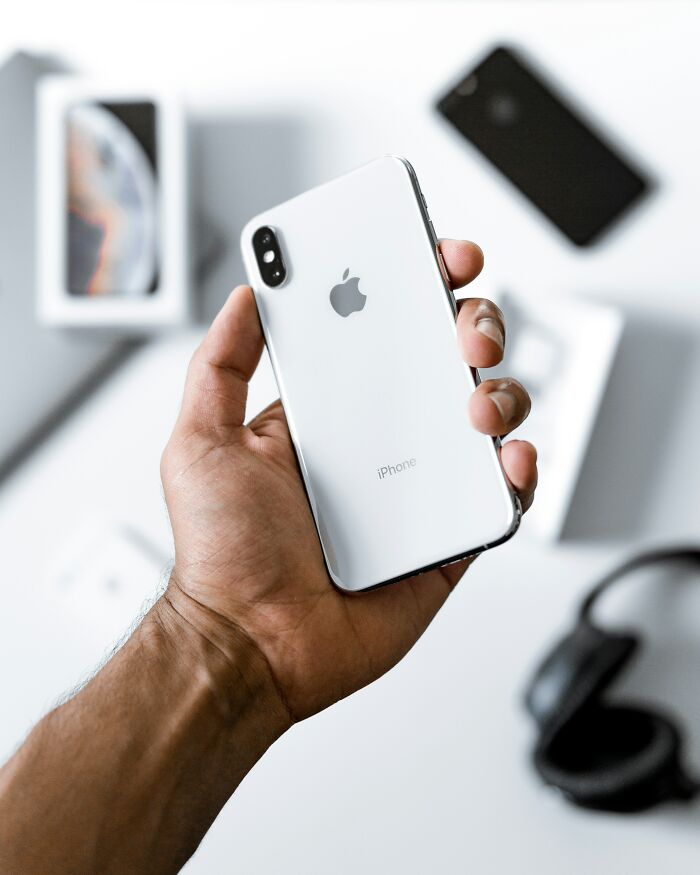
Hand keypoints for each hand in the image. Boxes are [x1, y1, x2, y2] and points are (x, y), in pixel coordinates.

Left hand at [160, 240, 535, 723]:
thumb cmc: (221, 552)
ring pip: (487, 418)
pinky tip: (505, 457)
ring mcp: (420, 487)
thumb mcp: (200, 440)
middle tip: (461, 327)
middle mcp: (382, 442)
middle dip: (472, 325)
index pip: (385, 330)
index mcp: (332, 411)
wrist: (249, 644)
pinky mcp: (448, 536)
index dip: (418, 286)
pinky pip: (501, 495)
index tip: (437, 256)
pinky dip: (519, 469)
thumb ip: (221, 364)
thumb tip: (244, 295)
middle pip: (449, 362)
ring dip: (501, 391)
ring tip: (474, 401)